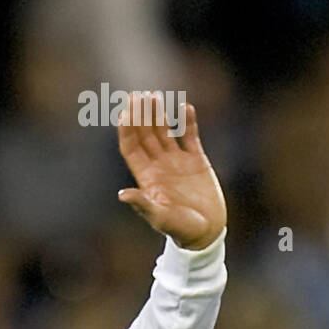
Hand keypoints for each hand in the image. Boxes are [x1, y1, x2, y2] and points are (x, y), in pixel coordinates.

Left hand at [117, 93, 226, 249]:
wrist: (206, 234)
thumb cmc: (181, 230)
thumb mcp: (161, 218)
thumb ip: (143, 205)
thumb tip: (122, 194)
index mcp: (147, 178)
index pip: (132, 148)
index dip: (128, 130)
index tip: (126, 111)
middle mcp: (159, 166)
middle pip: (146, 135)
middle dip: (140, 116)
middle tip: (137, 94)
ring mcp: (177, 162)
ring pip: (164, 132)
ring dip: (159, 114)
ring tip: (153, 95)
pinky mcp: (196, 161)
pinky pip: (190, 136)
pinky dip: (188, 122)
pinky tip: (185, 107)